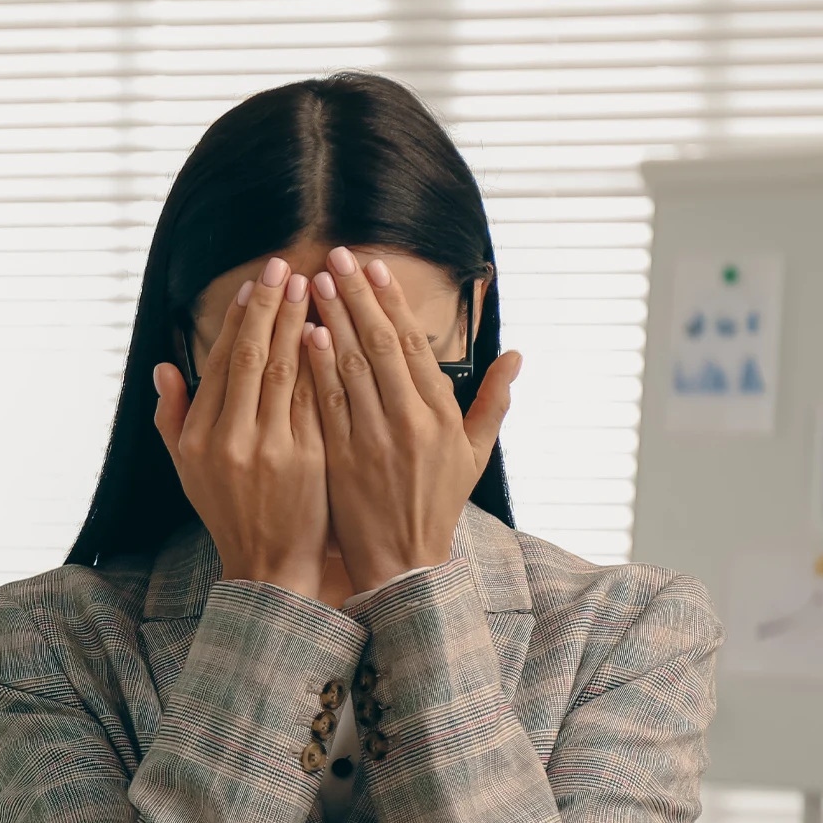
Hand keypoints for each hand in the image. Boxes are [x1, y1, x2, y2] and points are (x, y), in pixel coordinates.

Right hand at [152, 257, 328, 599]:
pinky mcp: (308, 460)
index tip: (255, 285)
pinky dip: (321, 362)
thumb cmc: (229, 511)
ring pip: (286, 371)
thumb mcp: (187, 468)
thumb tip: (164, 368)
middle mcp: (232, 439)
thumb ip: (172, 416)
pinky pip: (314, 399)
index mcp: (201, 437)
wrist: (268, 565)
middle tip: (285, 267)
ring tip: (312, 285)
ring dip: (299, 323)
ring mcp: (272, 449)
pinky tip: (329, 332)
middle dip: (270, 307)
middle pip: (254, 358)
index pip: (223, 364)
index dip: (240, 320)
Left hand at [304, 248, 520, 587]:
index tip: (375, 268)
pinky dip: (318, 368)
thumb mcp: (475, 456)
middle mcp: (412, 422)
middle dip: (359, 297)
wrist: (404, 565)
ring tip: (317, 283)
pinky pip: (328, 404)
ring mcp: (376, 440)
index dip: (393, 303)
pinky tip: (305, 335)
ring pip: (352, 368)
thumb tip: (517, 357)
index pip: (415, 346)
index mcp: (443, 416)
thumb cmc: (437, 506)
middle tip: (338, 257)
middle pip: (381, 346)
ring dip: (333, 321)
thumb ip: (493, 403)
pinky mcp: (343, 458)